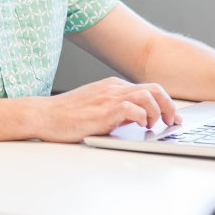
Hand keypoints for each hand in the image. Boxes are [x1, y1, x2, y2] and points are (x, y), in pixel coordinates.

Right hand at [40, 77, 180, 141]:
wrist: (43, 115)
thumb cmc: (65, 116)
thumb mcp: (95, 108)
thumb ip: (116, 111)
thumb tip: (136, 121)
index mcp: (112, 86)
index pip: (148, 89)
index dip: (165, 103)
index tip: (171, 117)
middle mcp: (113, 88)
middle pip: (154, 89)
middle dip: (169, 106)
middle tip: (171, 122)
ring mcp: (108, 98)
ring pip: (148, 96)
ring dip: (158, 112)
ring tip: (154, 126)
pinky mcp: (103, 111)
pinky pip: (133, 109)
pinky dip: (142, 118)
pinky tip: (139, 127)